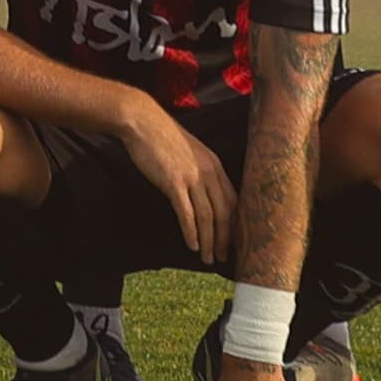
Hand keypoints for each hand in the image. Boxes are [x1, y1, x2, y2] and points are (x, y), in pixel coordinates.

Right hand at [114, 99, 234, 264]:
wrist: (144, 122)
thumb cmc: (164, 137)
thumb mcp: (191, 152)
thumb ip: (200, 171)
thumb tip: (202, 192)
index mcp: (215, 166)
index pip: (233, 201)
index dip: (236, 224)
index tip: (235, 241)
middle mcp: (209, 173)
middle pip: (224, 213)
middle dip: (226, 239)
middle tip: (224, 258)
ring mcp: (192, 177)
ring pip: (207, 216)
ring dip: (209, 241)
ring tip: (208, 258)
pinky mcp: (174, 182)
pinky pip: (186, 213)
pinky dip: (191, 232)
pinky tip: (192, 245)